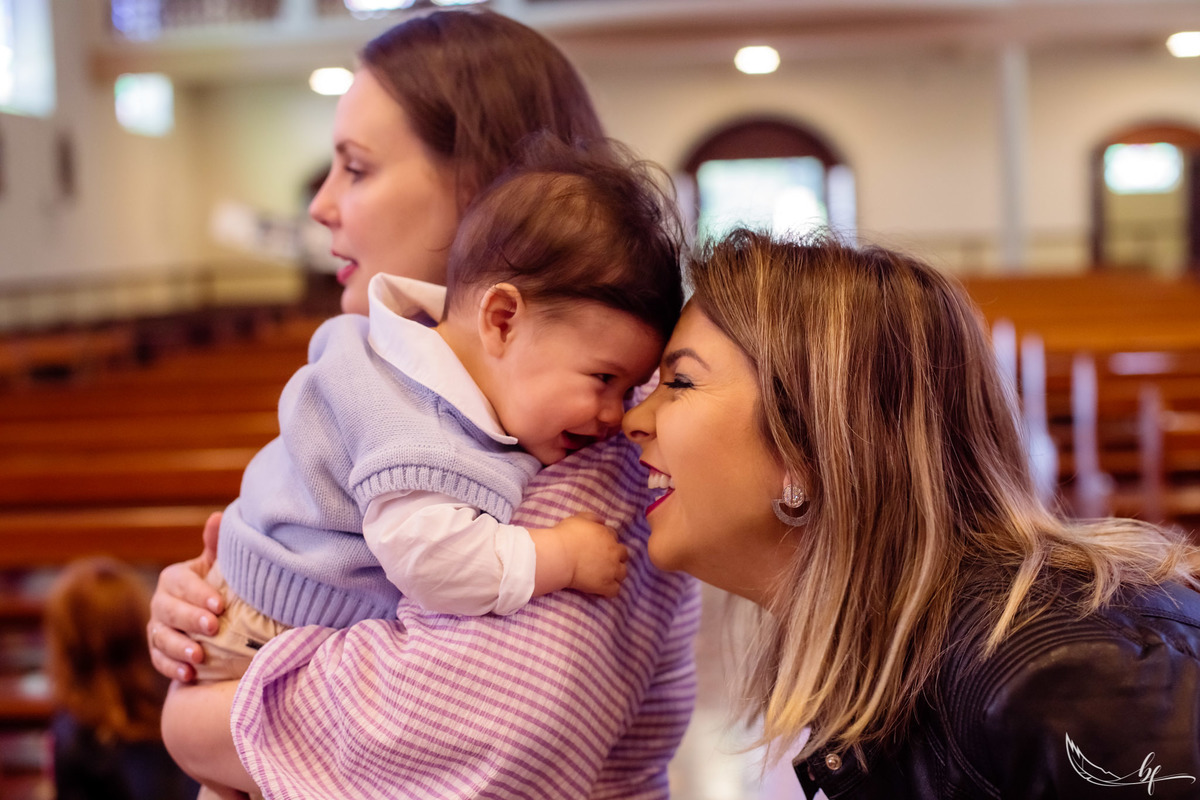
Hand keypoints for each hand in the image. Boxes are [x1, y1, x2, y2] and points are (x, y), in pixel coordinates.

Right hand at [147, 512, 224, 681]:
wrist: (215, 620)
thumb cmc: (219, 586)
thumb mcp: (220, 566)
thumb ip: (217, 545)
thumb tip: (218, 517)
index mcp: (175, 578)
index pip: (181, 583)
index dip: (199, 593)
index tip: (221, 604)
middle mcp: (161, 602)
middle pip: (169, 611)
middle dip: (191, 619)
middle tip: (214, 627)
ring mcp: (157, 628)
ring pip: (161, 638)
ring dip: (179, 647)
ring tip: (200, 657)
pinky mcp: (158, 652)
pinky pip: (159, 661)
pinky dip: (173, 668)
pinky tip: (189, 675)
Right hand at [555, 512, 628, 597]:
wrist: (560, 556)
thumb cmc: (566, 536)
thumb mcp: (579, 519)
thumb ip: (592, 518)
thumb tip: (602, 521)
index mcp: (607, 535)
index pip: (614, 537)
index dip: (607, 541)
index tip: (599, 546)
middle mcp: (613, 552)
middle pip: (623, 555)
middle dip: (616, 557)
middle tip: (604, 561)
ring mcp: (611, 570)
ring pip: (623, 573)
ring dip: (616, 574)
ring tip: (604, 576)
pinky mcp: (606, 585)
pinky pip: (615, 590)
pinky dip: (610, 590)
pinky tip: (602, 590)